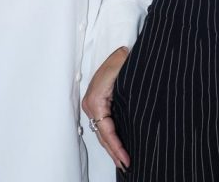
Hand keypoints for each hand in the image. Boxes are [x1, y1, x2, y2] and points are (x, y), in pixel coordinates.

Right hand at [81, 47, 130, 170]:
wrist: (116, 53)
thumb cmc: (118, 58)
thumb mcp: (120, 61)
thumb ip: (122, 62)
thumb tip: (125, 58)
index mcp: (96, 99)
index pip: (106, 130)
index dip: (116, 146)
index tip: (126, 157)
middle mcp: (92, 105)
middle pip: (103, 136)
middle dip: (114, 152)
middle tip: (126, 166)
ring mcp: (95, 107)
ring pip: (103, 133)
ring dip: (112, 148)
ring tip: (122, 162)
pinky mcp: (100, 106)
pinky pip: (105, 127)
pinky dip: (111, 139)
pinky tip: (118, 146)